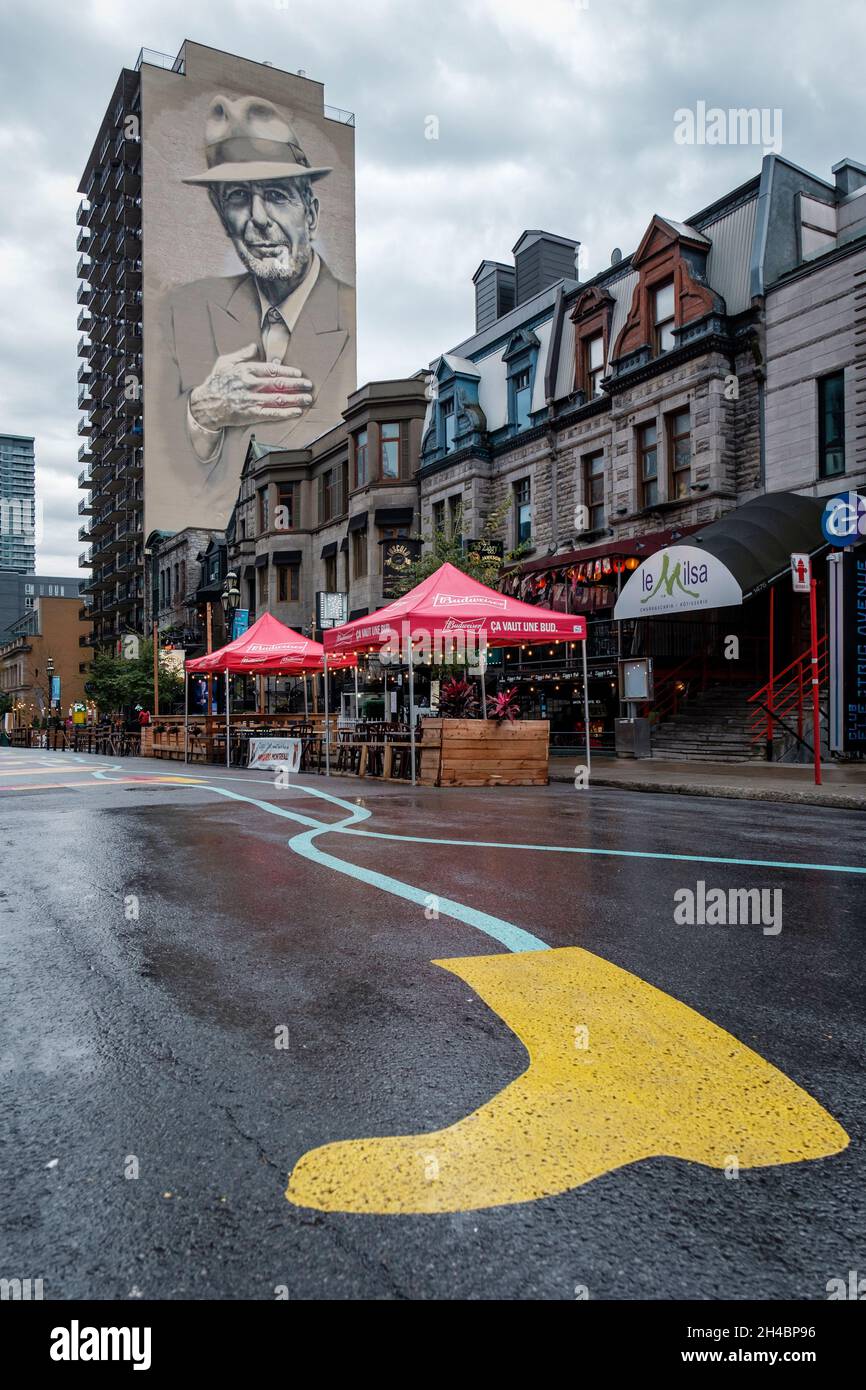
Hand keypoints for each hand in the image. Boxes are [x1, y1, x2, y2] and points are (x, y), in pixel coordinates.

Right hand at [189, 343, 313, 430]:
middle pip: (279, 383)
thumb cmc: (215, 383)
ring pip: (278, 398)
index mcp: (245, 370)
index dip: (288, 371)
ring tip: (307, 398)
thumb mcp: (225, 362)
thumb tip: (255, 346)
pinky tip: (296, 411)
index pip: (272, 369)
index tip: (299, 373)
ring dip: (295, 398)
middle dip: (296, 384)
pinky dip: (286, 413)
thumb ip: (242, 354)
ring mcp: (251, 400)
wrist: (204, 405)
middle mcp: (250, 384)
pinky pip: (272, 414)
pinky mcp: (251, 414)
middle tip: (308, 385)